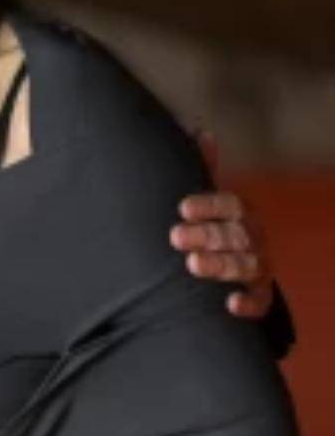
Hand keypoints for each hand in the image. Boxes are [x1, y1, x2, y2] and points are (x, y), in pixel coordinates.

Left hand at [171, 131, 274, 318]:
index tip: (182, 208)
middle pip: (234, 235)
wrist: (228, 265)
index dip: (209, 206)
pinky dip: (248, 303)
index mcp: (239, 212)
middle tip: (174, 237)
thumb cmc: (211, 224)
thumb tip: (201, 131)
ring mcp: (258, 265)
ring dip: (221, 265)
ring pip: (246, 265)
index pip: (230, 204)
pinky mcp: (258, 293)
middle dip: (206, 235)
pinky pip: (260, 300)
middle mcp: (252, 237)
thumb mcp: (206, 199)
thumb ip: (202, 169)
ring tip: (192, 265)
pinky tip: (230, 304)